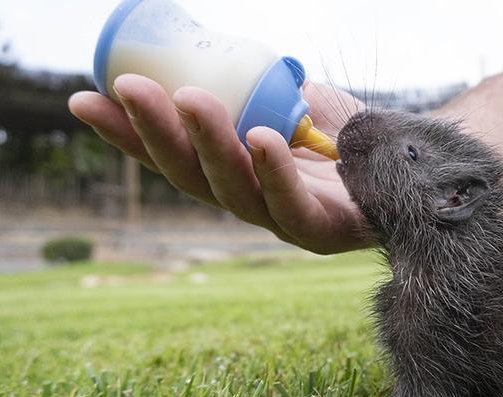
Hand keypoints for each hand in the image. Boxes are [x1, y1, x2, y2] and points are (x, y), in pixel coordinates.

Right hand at [68, 75, 370, 253]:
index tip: (84, 100)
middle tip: (131, 87)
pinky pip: (295, 210)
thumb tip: (213, 57)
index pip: (173, 159)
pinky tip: (259, 139)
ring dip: (208, 144)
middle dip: (157, 133)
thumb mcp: (293, 101)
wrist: (418, 158)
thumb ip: (255, 89)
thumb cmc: (350, 132)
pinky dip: (276, 175)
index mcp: (236, 177)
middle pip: (194, 177)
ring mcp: (289, 223)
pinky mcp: (329, 233)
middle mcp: (254, 205)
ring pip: (236, 192)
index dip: (128, 134)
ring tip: (190, 99)